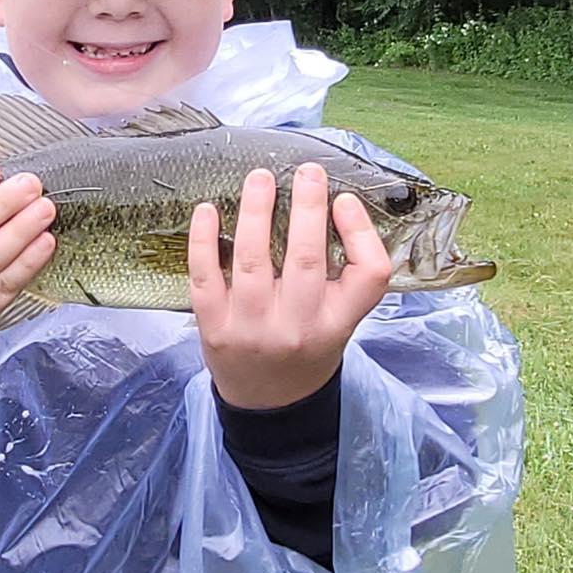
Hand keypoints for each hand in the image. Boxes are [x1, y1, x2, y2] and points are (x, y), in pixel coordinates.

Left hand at [188, 163, 391, 409]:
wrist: (269, 401)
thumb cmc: (306, 346)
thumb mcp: (341, 319)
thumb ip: (345, 274)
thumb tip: (338, 204)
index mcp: (338, 324)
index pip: (368, 277)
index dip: (360, 233)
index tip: (344, 199)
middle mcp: (299, 327)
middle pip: (307, 260)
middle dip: (306, 209)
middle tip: (306, 171)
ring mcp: (253, 329)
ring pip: (253, 261)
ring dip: (255, 212)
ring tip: (259, 178)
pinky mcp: (214, 328)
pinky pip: (206, 277)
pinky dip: (204, 240)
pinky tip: (208, 210)